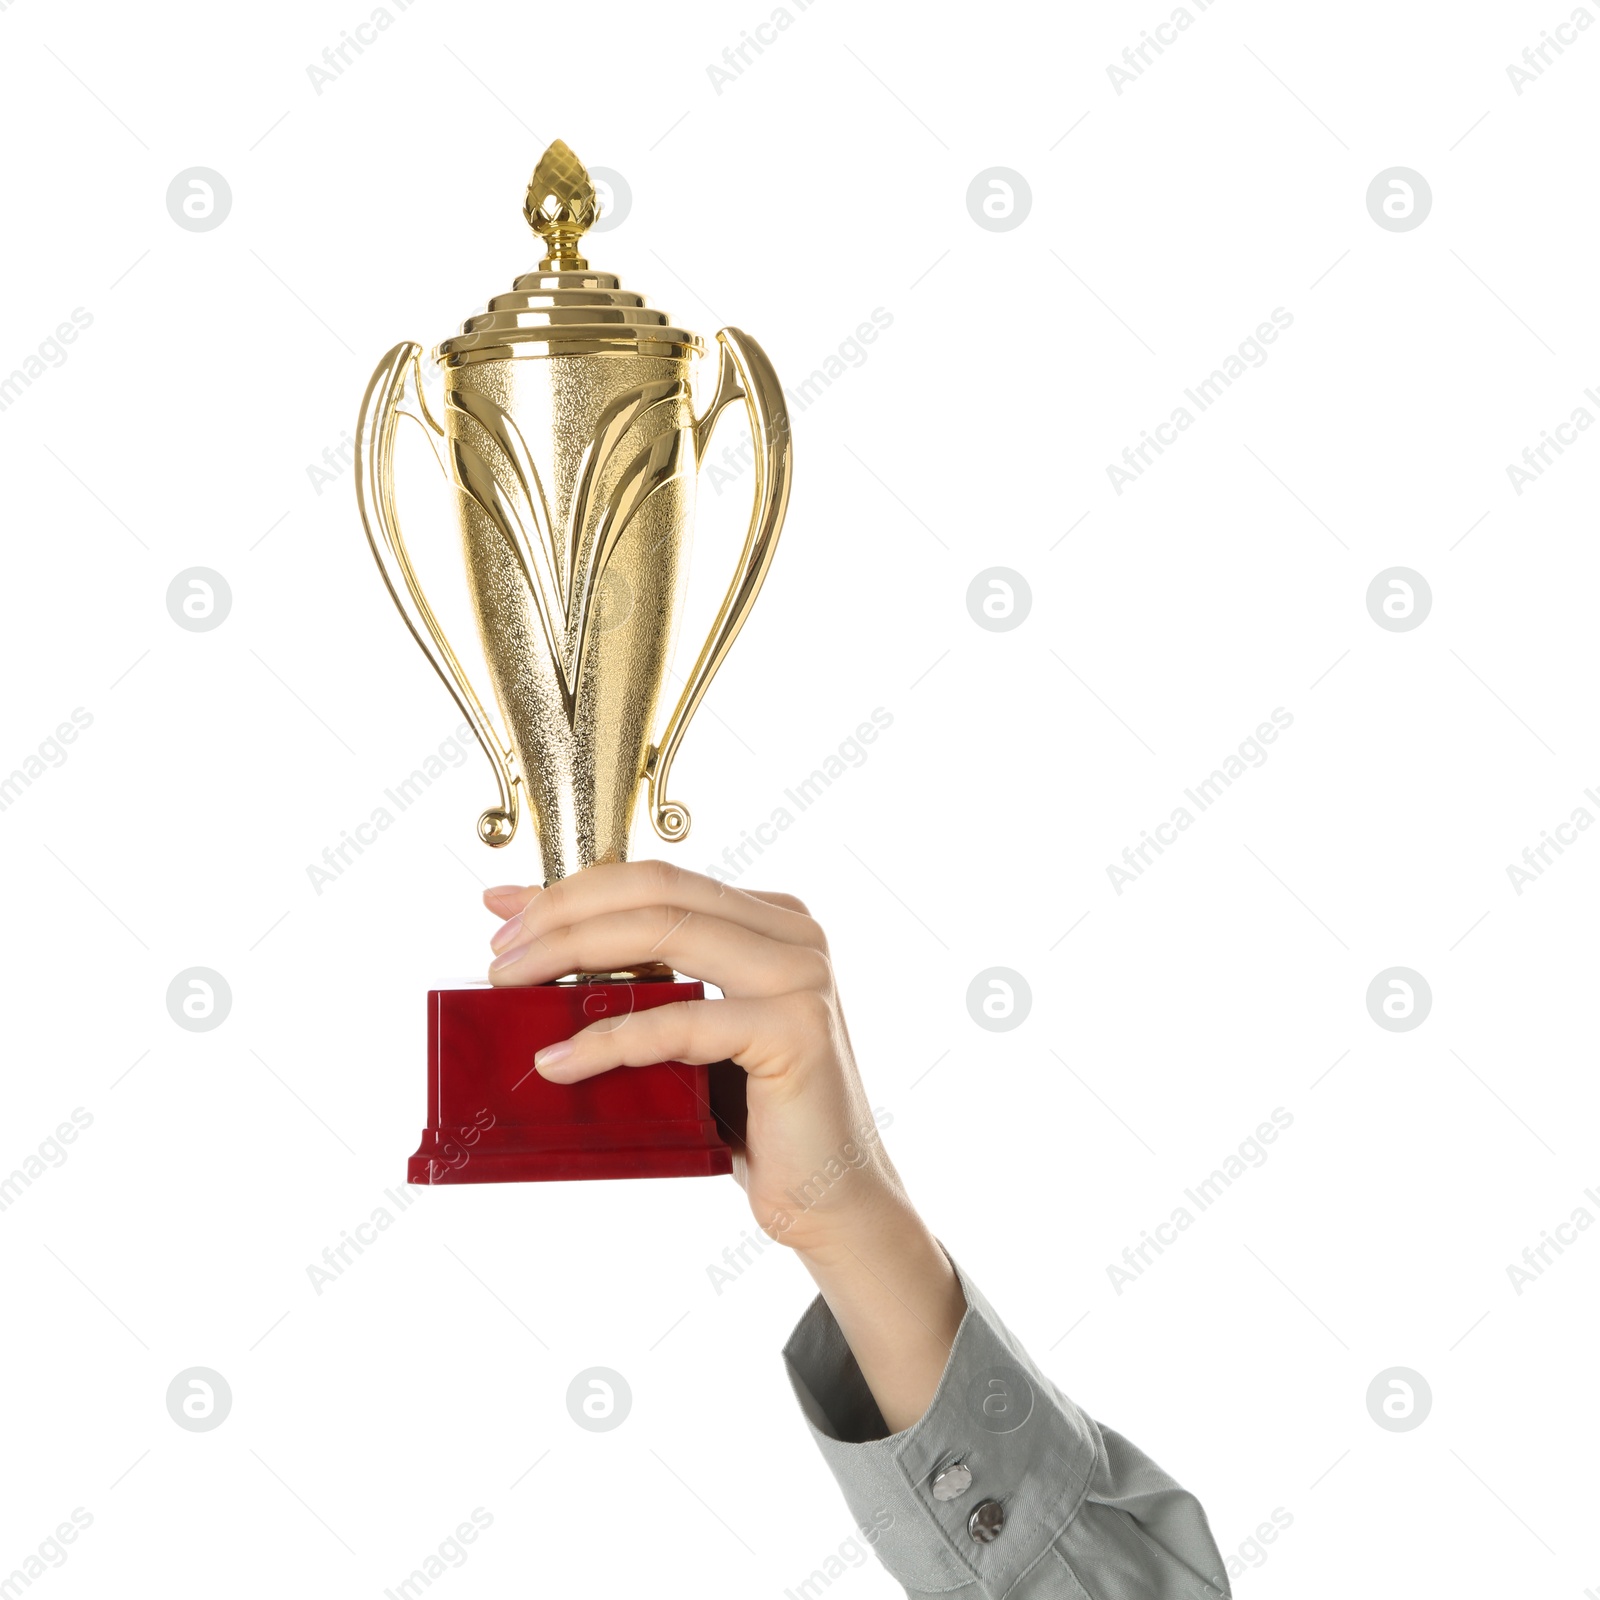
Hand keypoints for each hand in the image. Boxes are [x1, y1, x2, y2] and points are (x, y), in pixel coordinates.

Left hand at [482, 859, 899, 1258]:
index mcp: (772, 919)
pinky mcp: (796, 1030)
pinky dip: (607, 1040)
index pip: (658, 880)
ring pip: (666, 935)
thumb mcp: (686, 1031)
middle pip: (658, 892)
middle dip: (564, 913)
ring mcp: (802, 976)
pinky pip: (680, 1022)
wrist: (828, 1197)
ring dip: (572, 955)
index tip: (502, 908)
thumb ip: (640, 980)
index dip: (574, 887)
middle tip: (498, 953)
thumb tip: (535, 938)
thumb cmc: (751, 1117)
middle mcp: (795, 933)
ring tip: (510, 986)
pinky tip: (557, 1061)